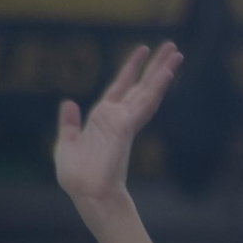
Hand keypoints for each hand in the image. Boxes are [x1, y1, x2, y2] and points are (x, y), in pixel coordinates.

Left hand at [55, 42, 180, 204]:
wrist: (87, 194)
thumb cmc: (78, 176)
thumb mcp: (65, 143)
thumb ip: (68, 123)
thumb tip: (68, 101)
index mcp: (104, 119)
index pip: (121, 87)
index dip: (130, 68)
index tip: (143, 50)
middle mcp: (118, 118)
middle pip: (141, 86)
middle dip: (156, 66)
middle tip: (172, 47)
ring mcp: (124, 122)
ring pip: (148, 92)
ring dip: (162, 72)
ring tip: (177, 54)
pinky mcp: (125, 128)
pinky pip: (143, 105)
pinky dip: (155, 89)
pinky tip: (165, 75)